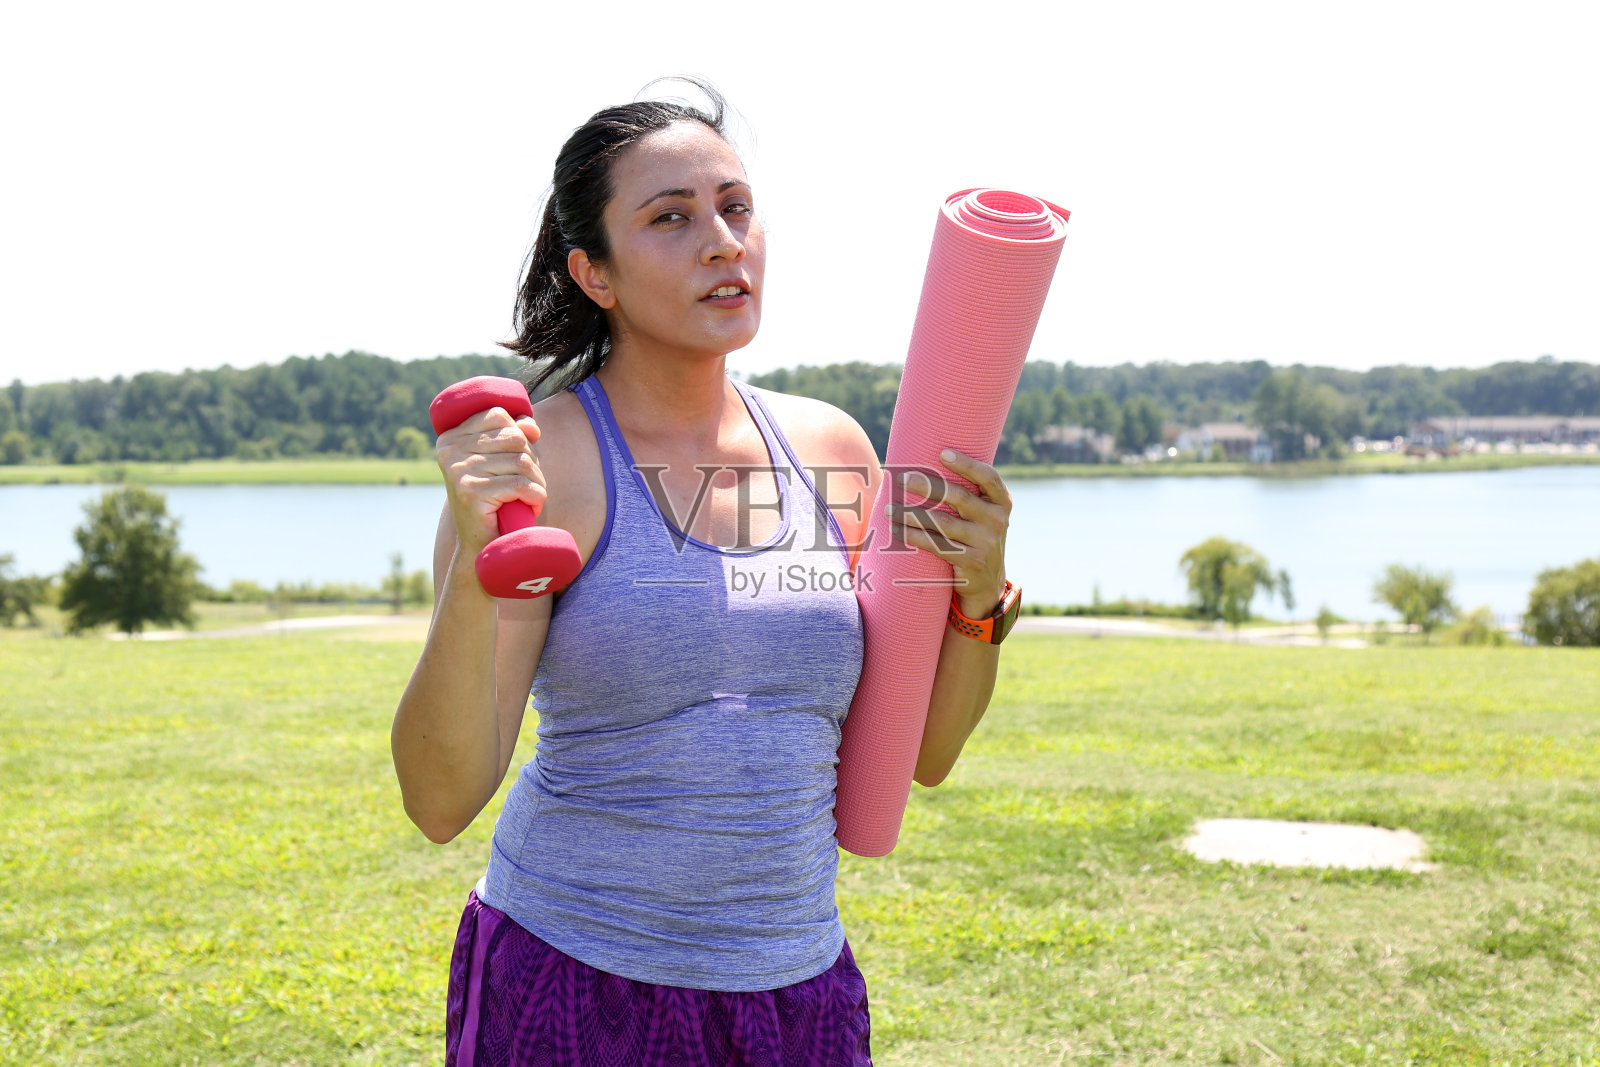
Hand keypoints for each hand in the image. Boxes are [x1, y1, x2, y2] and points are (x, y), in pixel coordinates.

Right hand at [436, 407, 546, 558]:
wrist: (480, 547)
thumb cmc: (495, 500)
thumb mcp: (501, 462)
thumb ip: (513, 435)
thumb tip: (530, 426)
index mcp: (450, 437)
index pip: (498, 415)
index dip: (520, 434)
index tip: (518, 460)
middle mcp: (450, 451)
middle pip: (514, 437)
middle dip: (532, 460)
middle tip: (527, 484)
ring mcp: (459, 471)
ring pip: (522, 461)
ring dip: (538, 481)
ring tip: (530, 497)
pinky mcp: (472, 492)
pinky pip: (522, 484)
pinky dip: (537, 496)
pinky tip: (530, 506)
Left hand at [885, 448, 1011, 618]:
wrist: (988, 582)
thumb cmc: (976, 535)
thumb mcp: (984, 514)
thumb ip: (970, 492)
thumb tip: (926, 461)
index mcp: (1001, 502)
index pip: (988, 477)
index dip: (967, 464)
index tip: (942, 453)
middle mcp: (997, 520)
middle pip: (959, 497)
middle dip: (927, 485)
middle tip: (901, 479)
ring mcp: (985, 542)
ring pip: (942, 522)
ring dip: (912, 514)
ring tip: (890, 508)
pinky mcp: (970, 561)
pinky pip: (935, 545)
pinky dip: (913, 536)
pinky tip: (897, 530)